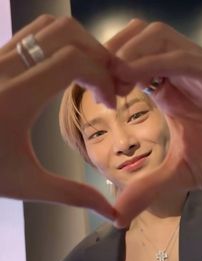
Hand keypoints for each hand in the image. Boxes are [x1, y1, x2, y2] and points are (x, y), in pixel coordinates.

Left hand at [0, 15, 128, 218]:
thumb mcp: (27, 185)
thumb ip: (73, 196)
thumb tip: (112, 213)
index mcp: (14, 99)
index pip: (73, 62)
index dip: (102, 77)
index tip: (110, 103)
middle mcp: (3, 68)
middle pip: (66, 35)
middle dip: (99, 57)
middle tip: (108, 86)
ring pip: (50, 27)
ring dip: (81, 45)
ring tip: (92, 75)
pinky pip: (35, 34)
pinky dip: (62, 43)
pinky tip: (68, 70)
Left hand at [107, 19, 201, 226]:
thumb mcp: (177, 174)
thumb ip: (146, 188)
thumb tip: (117, 217)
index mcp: (169, 90)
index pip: (131, 60)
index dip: (109, 70)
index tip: (98, 93)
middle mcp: (181, 72)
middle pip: (139, 35)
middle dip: (112, 50)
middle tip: (100, 79)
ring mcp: (199, 68)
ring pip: (155, 36)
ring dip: (127, 51)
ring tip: (115, 80)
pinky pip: (179, 55)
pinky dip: (149, 61)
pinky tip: (129, 78)